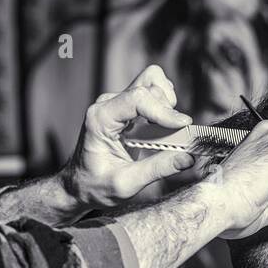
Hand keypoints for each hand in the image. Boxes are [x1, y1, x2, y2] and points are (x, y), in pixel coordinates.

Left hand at [58, 64, 195, 209]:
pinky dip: (163, 104)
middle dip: (167, 107)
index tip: (183, 125)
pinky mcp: (125, 107)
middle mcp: (107, 105)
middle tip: (174, 134)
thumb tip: (188, 158)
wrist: (79, 185)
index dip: (164, 110)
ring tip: (167, 128)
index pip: (137, 99)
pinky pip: (150, 92)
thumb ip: (157, 169)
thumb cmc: (95, 186)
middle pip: (147, 85)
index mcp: (100, 119)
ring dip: (166, 102)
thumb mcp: (126, 184)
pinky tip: (162, 126)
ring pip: (150, 82)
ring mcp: (116, 103)